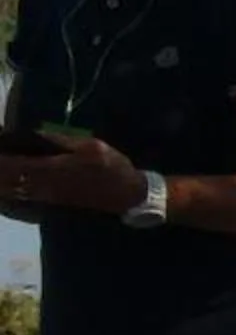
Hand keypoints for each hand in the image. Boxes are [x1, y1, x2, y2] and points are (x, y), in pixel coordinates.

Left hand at [0, 133, 144, 215]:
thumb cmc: (109, 166)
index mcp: (52, 169)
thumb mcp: (90, 145)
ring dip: (2, 181)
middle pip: (7, 181)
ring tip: (2, 168)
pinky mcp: (47, 201)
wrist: (124, 194)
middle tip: (0, 154)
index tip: (0, 144)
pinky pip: (19, 197)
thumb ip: (60, 140)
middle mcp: (42, 185)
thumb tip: (33, 133)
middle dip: (0, 169)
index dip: (1, 157)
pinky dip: (8, 191)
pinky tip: (6, 184)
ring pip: (10, 191)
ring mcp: (43, 196)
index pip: (13, 165)